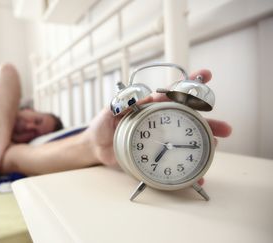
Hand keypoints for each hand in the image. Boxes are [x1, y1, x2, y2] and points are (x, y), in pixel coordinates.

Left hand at [87, 69, 231, 165]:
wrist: (96, 147)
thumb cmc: (102, 125)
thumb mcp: (109, 111)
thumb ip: (123, 103)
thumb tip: (143, 96)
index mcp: (150, 106)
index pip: (172, 92)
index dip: (189, 83)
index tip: (205, 76)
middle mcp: (160, 120)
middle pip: (188, 118)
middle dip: (208, 120)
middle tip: (225, 128)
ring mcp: (161, 138)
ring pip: (188, 138)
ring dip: (205, 142)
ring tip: (216, 147)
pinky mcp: (157, 155)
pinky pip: (175, 161)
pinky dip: (187, 170)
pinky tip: (198, 177)